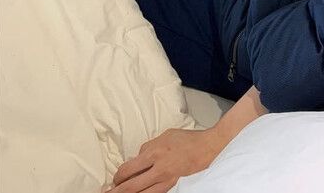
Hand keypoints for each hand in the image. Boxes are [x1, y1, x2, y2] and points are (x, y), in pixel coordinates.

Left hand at [104, 127, 224, 192]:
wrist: (208, 147)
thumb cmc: (186, 139)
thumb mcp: (165, 135)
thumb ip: (149, 147)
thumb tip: (137, 158)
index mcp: (155, 152)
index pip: (128, 169)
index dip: (118, 176)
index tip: (115, 178)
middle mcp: (159, 168)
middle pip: (131, 187)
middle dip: (117, 192)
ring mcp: (167, 180)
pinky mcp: (173, 186)